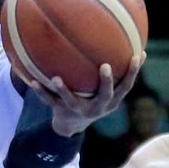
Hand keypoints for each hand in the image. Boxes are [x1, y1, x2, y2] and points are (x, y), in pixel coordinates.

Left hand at [23, 54, 145, 136]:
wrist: (72, 124)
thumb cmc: (93, 97)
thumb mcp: (107, 89)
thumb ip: (118, 70)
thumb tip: (135, 43)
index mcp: (111, 101)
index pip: (126, 87)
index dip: (133, 73)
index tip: (137, 56)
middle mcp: (97, 108)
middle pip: (105, 95)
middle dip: (106, 82)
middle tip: (106, 66)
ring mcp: (79, 110)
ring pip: (71, 101)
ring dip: (63, 90)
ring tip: (56, 78)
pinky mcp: (61, 111)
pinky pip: (50, 101)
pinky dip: (41, 92)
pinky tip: (32, 81)